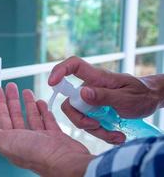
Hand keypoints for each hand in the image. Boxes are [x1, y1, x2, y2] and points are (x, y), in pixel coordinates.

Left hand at [0, 83, 93, 176]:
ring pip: (30, 116)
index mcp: (11, 141)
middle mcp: (24, 139)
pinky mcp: (54, 136)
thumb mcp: (6, 142)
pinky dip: (42, 111)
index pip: (1, 118)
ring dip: (26, 103)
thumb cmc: (38, 156)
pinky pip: (46, 120)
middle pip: (14, 115)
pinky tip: (40, 103)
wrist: (66, 162)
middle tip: (10, 87)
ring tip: (25, 91)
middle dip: (11, 100)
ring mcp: (40, 138)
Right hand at [48, 56, 162, 143]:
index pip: (74, 65)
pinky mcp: (95, 111)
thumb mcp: (126, 98)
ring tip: (116, 135)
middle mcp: (90, 88)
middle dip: (80, 119)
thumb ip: (104, 96)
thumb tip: (81, 93)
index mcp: (97, 78)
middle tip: (97, 126)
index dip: (59, 71)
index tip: (51, 83)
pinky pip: (89, 124)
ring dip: (95, 130)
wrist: (150, 100)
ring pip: (79, 117)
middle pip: (70, 102)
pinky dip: (101, 133)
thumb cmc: (141, 94)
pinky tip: (116, 136)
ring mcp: (91, 101)